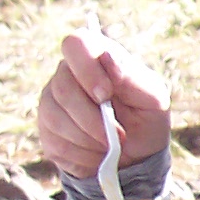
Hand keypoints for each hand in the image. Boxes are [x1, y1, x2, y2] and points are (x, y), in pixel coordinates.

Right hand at [38, 27, 171, 179]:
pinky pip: (56, 143)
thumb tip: (108, 57)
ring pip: (57, 118)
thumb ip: (132, 77)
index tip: (106, 95)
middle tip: (119, 136)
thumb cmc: (146, 118)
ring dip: (91, 139)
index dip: (87, 69)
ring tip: (112, 145)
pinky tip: (99, 154)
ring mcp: (52, 100)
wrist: (136, 155)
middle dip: (93, 119)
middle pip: (63, 88)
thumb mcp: (152, 98)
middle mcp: (67, 74)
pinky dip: (83, 155)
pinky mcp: (46, 130)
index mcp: (96, 56)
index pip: (76, 44)